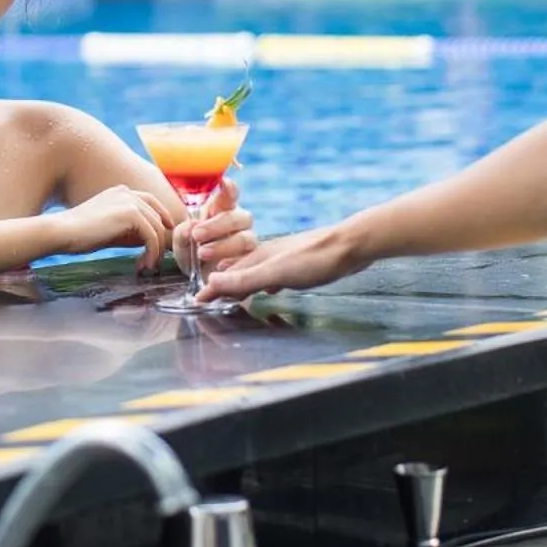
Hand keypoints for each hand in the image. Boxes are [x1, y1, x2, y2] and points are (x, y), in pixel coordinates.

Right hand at [53, 185, 178, 271]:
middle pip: (157, 217)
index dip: (162, 219)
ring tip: (147, 267)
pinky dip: (152, 252)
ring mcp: (130, 201)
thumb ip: (130, 231)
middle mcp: (127, 192)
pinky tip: (144, 265)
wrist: (62, 231)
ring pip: (157, 228)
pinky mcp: (131, 214)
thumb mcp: (110, 230)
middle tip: (152, 263)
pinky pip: (152, 236)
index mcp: (121, 192)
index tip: (163, 240)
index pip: (151, 203)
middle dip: (159, 241)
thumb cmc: (80, 234)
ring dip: (156, 250)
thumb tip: (151, 242)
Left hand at [173, 178, 256, 271]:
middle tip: (196, 234)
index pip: (230, 194)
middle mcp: (238, 222)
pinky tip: (218, 268)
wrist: (199, 278)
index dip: (230, 188)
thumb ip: (183, 233)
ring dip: (222, 246)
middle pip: (238, 217)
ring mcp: (247, 241)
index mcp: (222, 208)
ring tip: (201, 253)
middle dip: (217, 225)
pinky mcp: (251, 262)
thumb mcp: (181, 240)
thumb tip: (190, 227)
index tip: (224, 182)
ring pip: (245, 239)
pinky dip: (231, 264)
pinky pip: (247, 261)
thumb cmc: (191, 249)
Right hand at [194, 223, 368, 302]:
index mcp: (258, 257)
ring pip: (255, 274)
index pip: (227, 276)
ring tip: (233, 294)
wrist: (350, 246)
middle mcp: (267, 256)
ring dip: (242, 284)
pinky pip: (273, 276)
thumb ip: (245, 278)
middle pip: (238, 272)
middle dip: (222, 285)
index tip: (196, 300)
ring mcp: (284, 260)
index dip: (212, 288)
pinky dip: (264, 284)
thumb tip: (211, 281)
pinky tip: (270, 289)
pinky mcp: (300, 266)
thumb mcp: (276, 272)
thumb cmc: (314, 258)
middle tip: (208, 298)